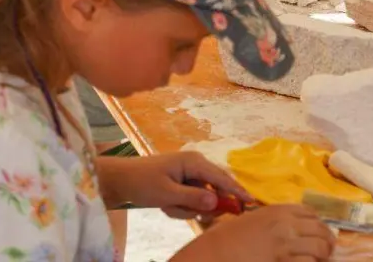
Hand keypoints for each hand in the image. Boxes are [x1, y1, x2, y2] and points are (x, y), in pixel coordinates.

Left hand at [98, 152, 251, 219]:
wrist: (120, 180)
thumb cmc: (142, 182)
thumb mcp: (167, 193)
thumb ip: (193, 198)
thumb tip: (216, 203)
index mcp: (194, 162)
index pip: (221, 178)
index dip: (236, 191)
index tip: (251, 202)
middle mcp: (196, 165)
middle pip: (214, 190)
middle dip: (201, 206)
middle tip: (184, 210)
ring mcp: (190, 175)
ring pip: (201, 199)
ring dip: (186, 208)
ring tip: (167, 207)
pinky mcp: (184, 184)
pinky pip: (192, 200)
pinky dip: (181, 207)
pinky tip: (166, 206)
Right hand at [182, 205, 335, 261]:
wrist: (215, 253)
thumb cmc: (227, 238)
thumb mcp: (253, 220)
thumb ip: (275, 222)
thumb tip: (293, 230)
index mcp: (278, 211)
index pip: (311, 213)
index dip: (318, 224)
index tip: (317, 233)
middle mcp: (286, 224)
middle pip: (321, 230)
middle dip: (327, 241)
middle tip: (326, 251)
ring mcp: (286, 244)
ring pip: (320, 248)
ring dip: (322, 256)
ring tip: (319, 261)